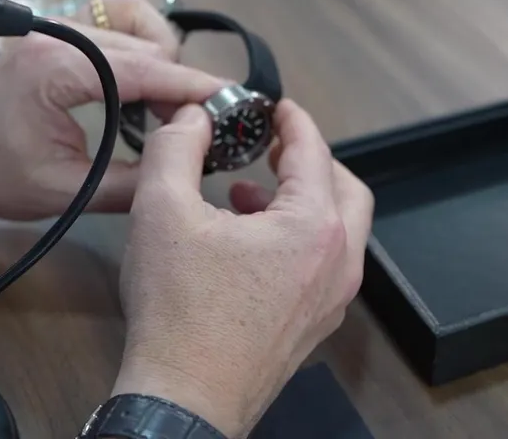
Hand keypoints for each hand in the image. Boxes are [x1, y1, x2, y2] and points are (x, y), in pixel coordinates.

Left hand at [0, 0, 227, 220]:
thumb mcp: (67, 192)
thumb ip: (132, 181)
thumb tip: (188, 165)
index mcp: (58, 68)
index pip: (145, 69)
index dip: (193, 87)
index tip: (235, 103)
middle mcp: (60, 32)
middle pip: (149, 45)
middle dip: (182, 83)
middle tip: (203, 125)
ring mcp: (59, 22)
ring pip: (139, 23)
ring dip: (163, 60)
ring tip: (167, 107)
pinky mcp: (60, 25)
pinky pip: (118, 18)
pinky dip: (142, 44)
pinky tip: (144, 82)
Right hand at [111, 100, 374, 437]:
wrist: (184, 400)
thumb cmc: (179, 313)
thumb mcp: (162, 210)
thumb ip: (176, 147)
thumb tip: (194, 118)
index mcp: (314, 228)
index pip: (315, 151)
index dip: (292, 120)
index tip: (274, 107)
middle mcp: (337, 264)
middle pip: (346, 191)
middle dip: (311, 161)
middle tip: (273, 146)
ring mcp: (331, 301)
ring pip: (337, 232)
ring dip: (302, 201)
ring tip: (248, 193)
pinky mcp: (313, 327)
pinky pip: (321, 267)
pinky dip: (297, 240)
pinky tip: (246, 243)